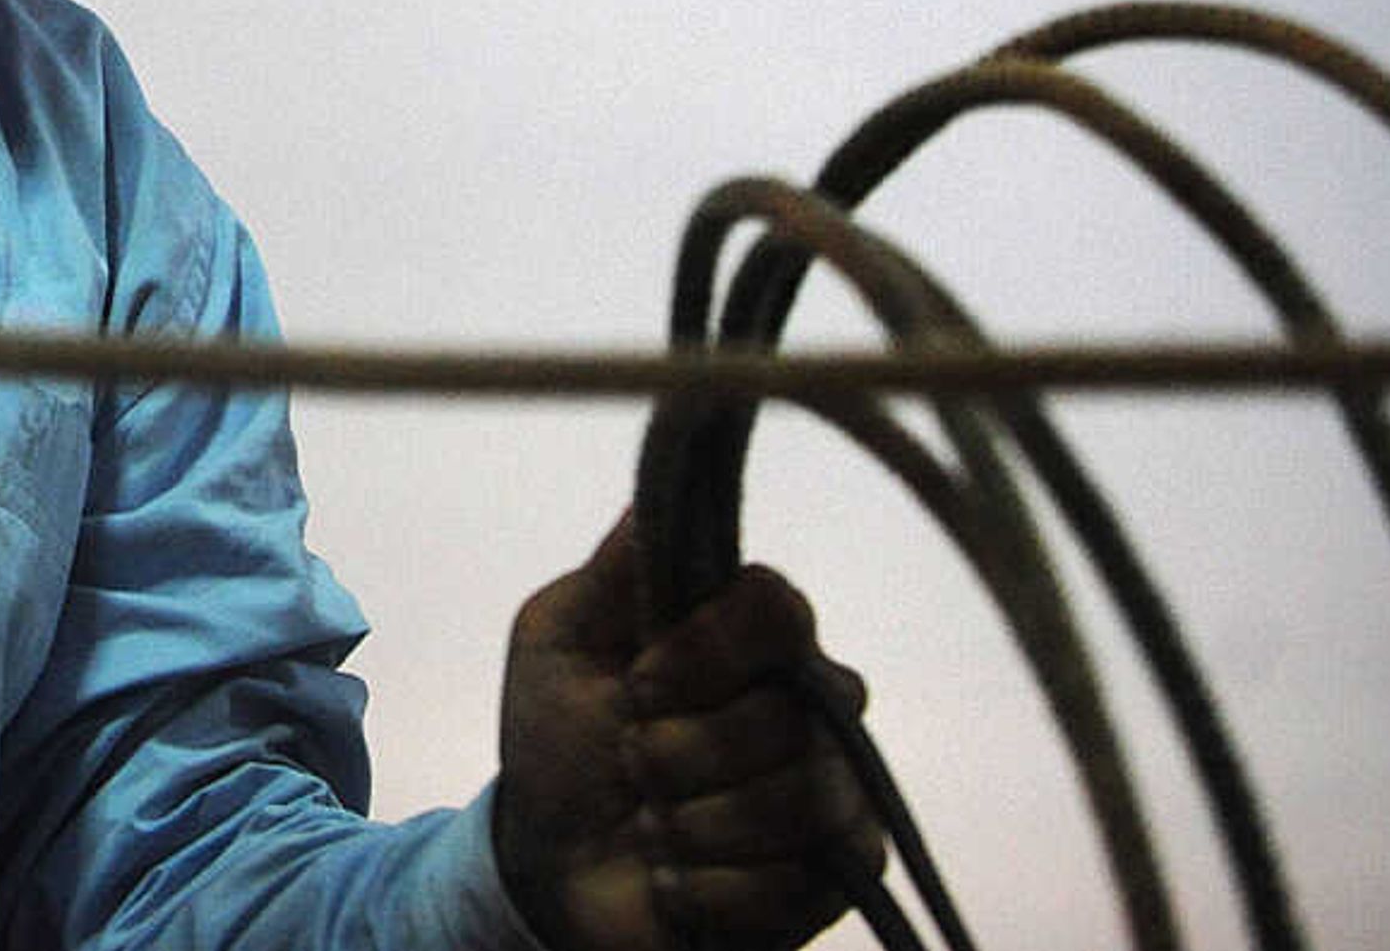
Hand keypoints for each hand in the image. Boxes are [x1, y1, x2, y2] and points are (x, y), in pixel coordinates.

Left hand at [493, 513, 880, 950]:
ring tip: (651, 827)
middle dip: (682, 752)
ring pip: (803, 800)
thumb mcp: (556, 642)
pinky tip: (675, 881)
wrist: (552, 864)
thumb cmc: (560, 740)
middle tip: (632, 764)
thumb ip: (611, 573)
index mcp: (747, 637)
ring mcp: (835, 793)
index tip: (638, 683)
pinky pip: (799, 883)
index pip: (779, 607)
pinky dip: (709, 889)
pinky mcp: (837, 879)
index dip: (708, 649)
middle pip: (791, 714)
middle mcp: (809, 706)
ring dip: (694, 824)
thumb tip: (653, 499)